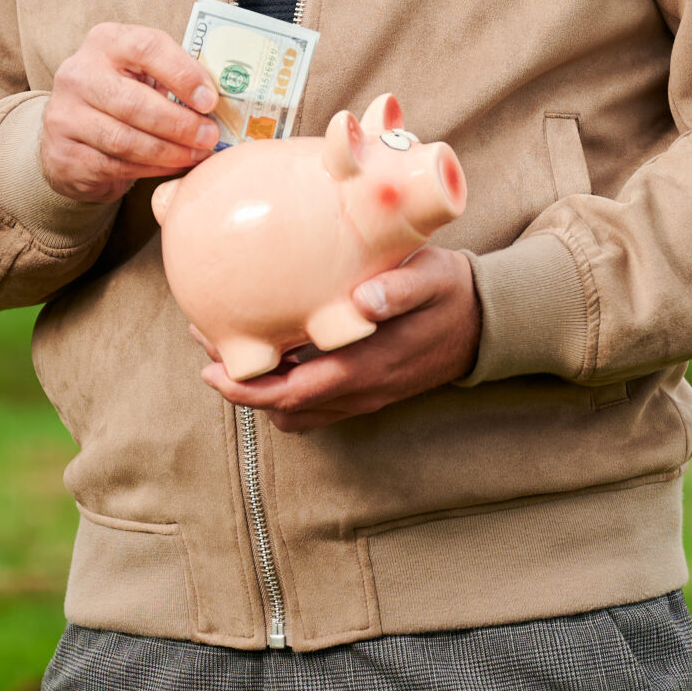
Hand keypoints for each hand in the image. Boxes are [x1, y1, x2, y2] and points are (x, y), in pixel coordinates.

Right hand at [41, 23, 222, 202]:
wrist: (73, 131)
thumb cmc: (125, 93)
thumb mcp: (143, 73)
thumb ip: (175, 76)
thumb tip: (226, 98)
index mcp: (105, 41)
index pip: (146, 47)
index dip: (183, 74)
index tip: (211, 100)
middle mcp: (78, 73)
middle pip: (133, 102)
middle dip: (179, 123)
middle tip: (210, 136)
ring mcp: (65, 115)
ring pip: (124, 140)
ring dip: (169, 151)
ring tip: (198, 154)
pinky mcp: (63, 154)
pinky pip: (115, 166)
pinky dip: (152, 170)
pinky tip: (175, 167)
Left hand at [199, 248, 480, 432]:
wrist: (483, 325)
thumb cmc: (450, 293)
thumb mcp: (434, 278)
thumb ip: (402, 288)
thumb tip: (364, 299)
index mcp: (370, 365)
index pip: (296, 392)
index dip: (250, 388)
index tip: (212, 366)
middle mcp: (361, 391)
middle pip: (284, 407)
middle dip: (240, 386)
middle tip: (208, 347)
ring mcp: (362, 397)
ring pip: (295, 413)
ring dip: (259, 391)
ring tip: (230, 350)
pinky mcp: (364, 393)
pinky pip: (312, 408)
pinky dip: (282, 392)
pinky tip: (271, 357)